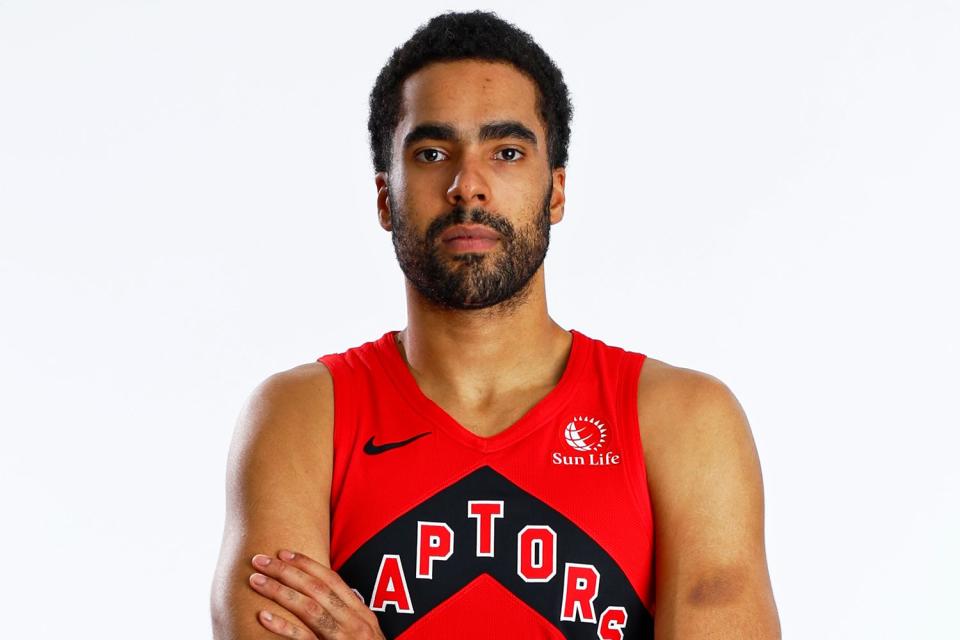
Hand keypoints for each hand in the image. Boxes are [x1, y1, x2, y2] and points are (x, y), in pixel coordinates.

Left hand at [248, 549, 384, 638]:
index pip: (332, 580)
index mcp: (362, 614)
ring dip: (280, 591)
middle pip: (317, 589)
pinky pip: (304, 639)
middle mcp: (356, 623)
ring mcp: (344, 639)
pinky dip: (283, 627)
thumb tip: (325, 599)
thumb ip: (347, 617)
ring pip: (310, 608)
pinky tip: (263, 617)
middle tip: (259, 560)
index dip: (307, 564)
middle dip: (287, 571)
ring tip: (256, 581)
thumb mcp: (363, 635)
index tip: (283, 553)